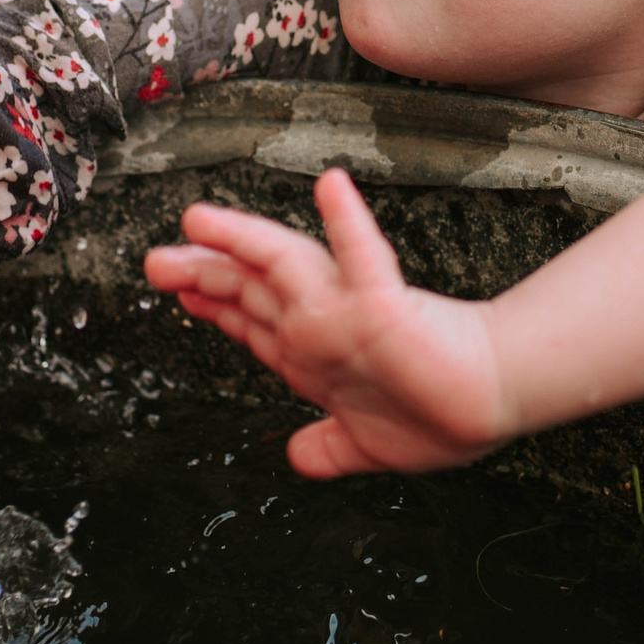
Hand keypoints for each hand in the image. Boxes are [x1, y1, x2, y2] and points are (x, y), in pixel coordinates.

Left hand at [144, 170, 510, 477]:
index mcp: (313, 353)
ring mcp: (348, 309)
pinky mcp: (385, 304)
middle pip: (249, 290)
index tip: (177, 290)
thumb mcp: (366, 445)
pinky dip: (346, 221)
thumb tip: (297, 456)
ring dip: (240, 241)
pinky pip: (362, 257)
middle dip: (200, 273)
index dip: (211, 305)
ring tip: (197, 221)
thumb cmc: (440, 415)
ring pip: (282, 265)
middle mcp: (322, 322)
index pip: (250, 322)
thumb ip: (327, 446)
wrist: (490, 404)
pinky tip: (331, 187)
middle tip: (154, 261)